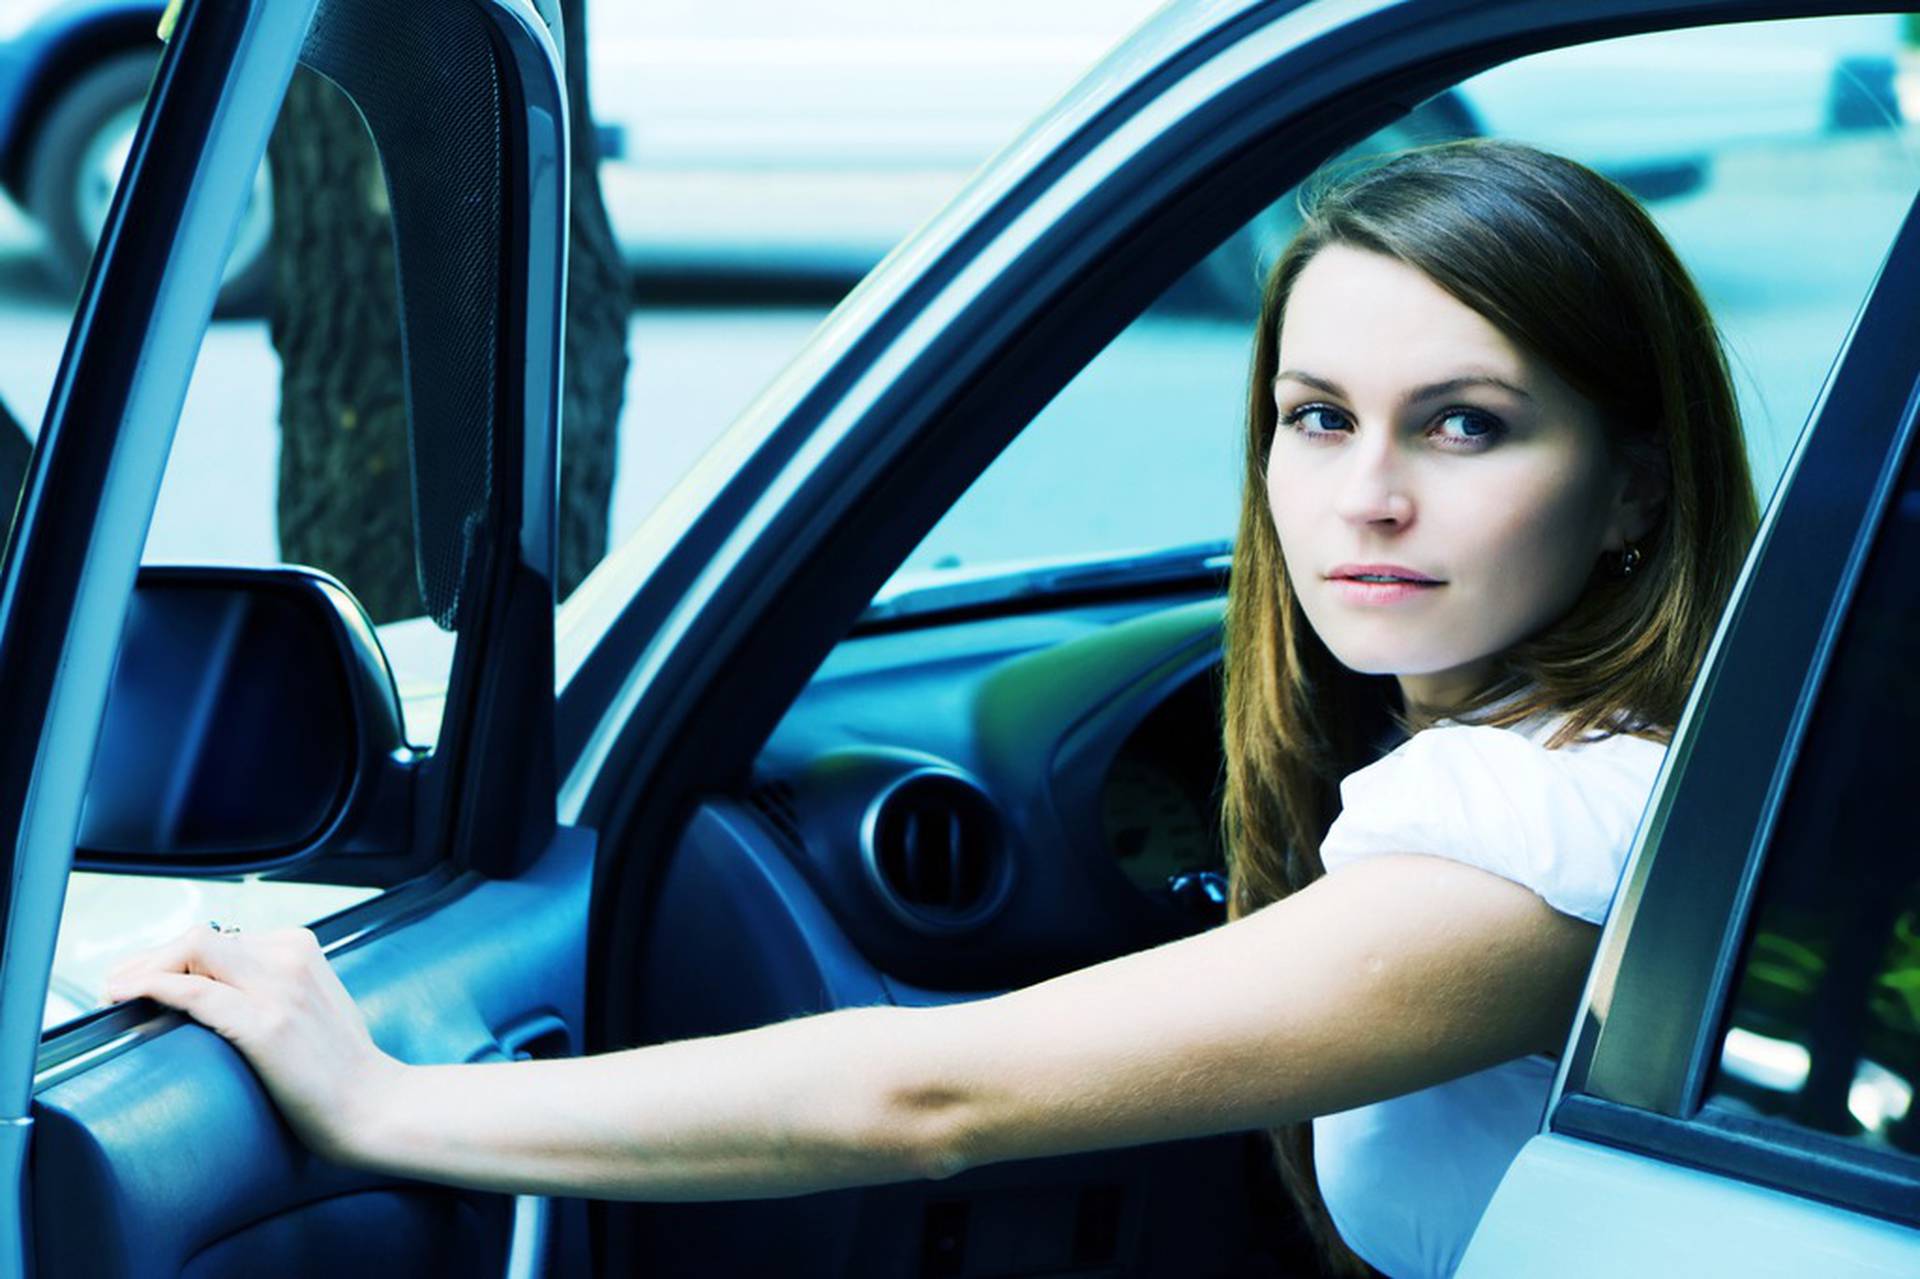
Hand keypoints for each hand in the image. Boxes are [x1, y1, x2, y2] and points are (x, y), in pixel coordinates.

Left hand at [103, 925, 400, 1162]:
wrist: (373, 1105)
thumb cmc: (341, 1068)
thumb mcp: (313, 1003)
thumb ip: (276, 983)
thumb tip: (218, 985)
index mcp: (302, 948)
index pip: (220, 935)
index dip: (170, 954)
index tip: (143, 975)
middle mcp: (291, 958)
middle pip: (199, 938)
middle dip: (148, 958)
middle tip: (116, 985)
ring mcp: (280, 989)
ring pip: (192, 953)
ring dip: (142, 969)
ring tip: (114, 993)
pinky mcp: (267, 1025)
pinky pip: (195, 992)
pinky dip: (153, 987)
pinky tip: (128, 996)